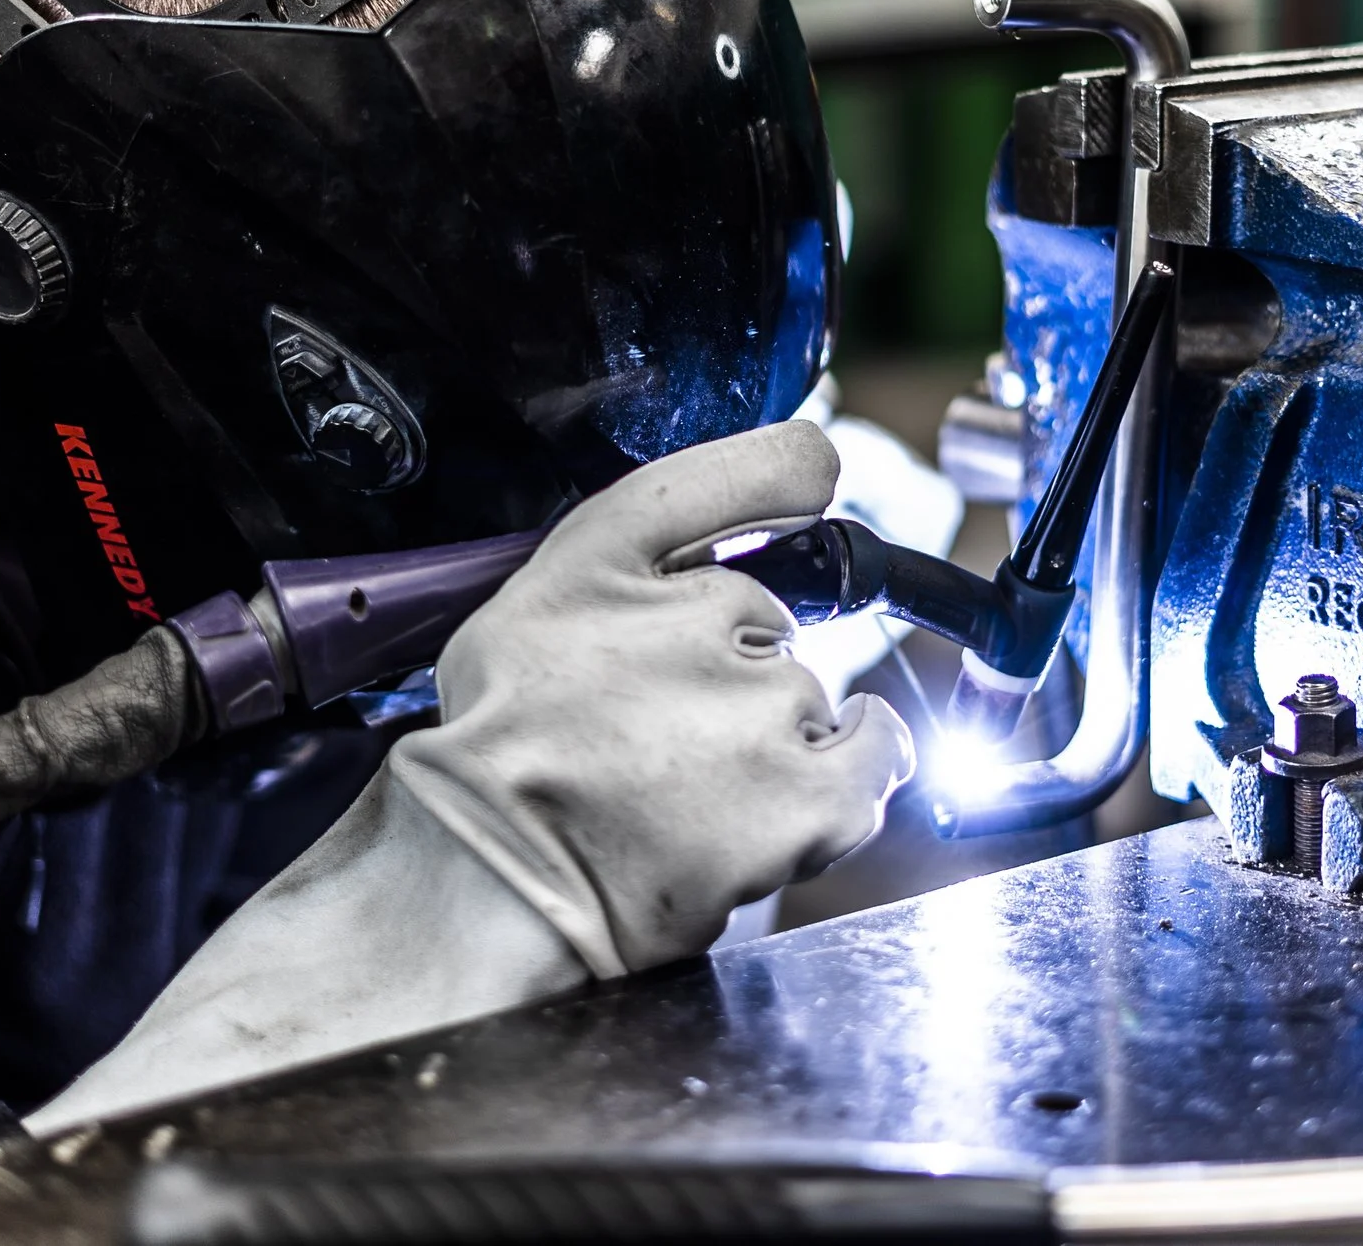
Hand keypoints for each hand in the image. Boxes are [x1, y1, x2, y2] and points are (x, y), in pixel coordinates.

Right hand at [395, 418, 917, 975]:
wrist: (489, 888)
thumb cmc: (500, 762)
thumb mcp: (527, 616)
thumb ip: (621, 569)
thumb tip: (730, 554)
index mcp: (603, 561)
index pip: (740, 474)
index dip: (786, 475)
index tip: (810, 480)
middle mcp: (690, 616)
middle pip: (765, 620)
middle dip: (730, 671)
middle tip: (662, 738)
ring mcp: (756, 707)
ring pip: (806, 695)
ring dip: (771, 738)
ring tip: (690, 795)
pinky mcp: (802, 795)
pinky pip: (874, 756)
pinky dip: (854, 772)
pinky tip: (790, 801)